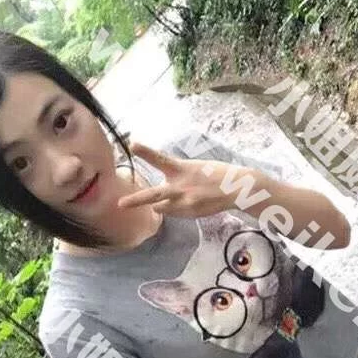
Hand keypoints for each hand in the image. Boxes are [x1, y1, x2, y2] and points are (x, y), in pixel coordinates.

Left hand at [116, 141, 257, 216]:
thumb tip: (166, 186)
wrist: (237, 188)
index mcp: (182, 169)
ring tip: (171, 199)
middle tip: (120, 204)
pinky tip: (188, 202)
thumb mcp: (195, 167)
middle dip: (135, 200)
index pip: (160, 159)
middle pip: (153, 195)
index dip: (145, 152)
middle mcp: (181, 186)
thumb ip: (178, 175)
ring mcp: (185, 202)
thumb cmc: (217, 174)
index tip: (132, 144)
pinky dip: (174, 209)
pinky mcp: (190, 213)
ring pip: (161, 207)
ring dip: (160, 204)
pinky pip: (174, 212)